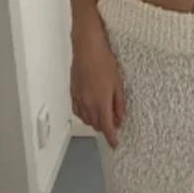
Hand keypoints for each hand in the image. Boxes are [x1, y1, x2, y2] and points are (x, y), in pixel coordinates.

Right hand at [70, 26, 125, 148]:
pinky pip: (77, 110)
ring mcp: (79, 98)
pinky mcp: (73, 92)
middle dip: (104, 128)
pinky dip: (84, 115)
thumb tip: (120, 118)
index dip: (111, 138)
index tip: (114, 144)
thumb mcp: (118, 83)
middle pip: (95, 124)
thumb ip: (119, 103)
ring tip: (103, 117)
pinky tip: (89, 111)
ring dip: (94, 122)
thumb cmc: (104, 62)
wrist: (87, 48)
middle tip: (113, 126)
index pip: (106, 127)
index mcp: (101, 102)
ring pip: (86, 119)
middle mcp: (88, 103)